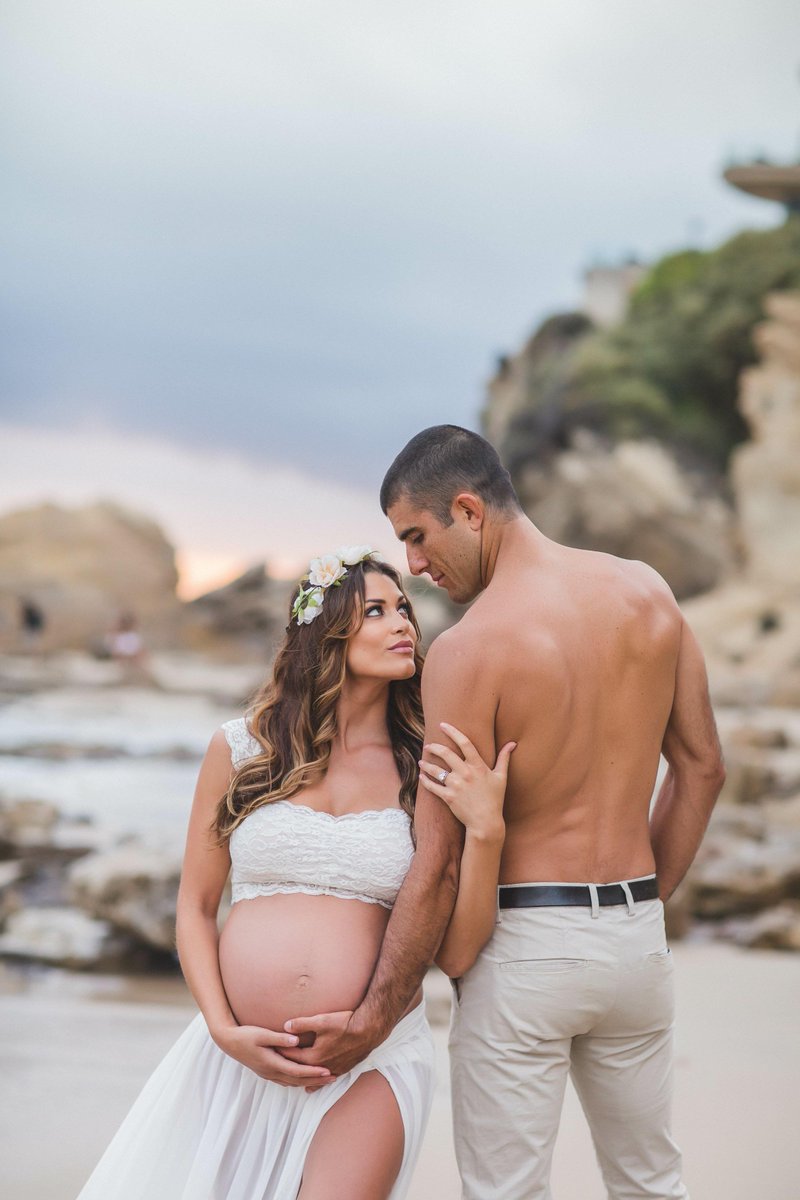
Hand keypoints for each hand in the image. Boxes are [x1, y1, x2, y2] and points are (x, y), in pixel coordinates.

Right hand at [213, 1023, 333, 1087]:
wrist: (228, 1042)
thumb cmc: (245, 1035)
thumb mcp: (261, 1034)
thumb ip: (279, 1038)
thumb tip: (296, 1040)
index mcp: (271, 1063)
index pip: (297, 1071)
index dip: (313, 1072)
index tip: (328, 1071)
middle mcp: (271, 1072)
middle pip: (298, 1080)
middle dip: (316, 1080)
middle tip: (334, 1078)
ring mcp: (268, 1074)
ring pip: (292, 1083)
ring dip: (309, 1082)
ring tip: (324, 1080)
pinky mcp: (266, 1072)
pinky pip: (286, 1081)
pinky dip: (298, 1082)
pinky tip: (305, 1080)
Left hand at [281, 1008, 381, 1077]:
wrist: (369, 1030)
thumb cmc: (345, 1023)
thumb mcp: (321, 1020)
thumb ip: (302, 1024)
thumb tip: (285, 1026)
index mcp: (314, 1056)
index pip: (292, 1056)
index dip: (282, 1052)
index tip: (272, 1049)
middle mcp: (322, 1067)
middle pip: (301, 1068)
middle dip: (289, 1065)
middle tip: (277, 1062)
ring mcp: (334, 1069)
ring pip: (314, 1077)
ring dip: (303, 1076)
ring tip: (293, 1079)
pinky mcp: (344, 1068)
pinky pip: (327, 1078)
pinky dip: (318, 1081)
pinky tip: (316, 1084)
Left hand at [419, 722, 515, 840]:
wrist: (486, 822)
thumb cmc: (495, 799)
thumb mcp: (502, 777)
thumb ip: (504, 758)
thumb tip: (512, 743)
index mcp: (478, 766)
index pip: (464, 743)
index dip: (452, 732)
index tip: (442, 725)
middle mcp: (465, 773)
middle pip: (445, 753)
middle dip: (434, 747)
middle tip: (428, 746)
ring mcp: (456, 785)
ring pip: (436, 770)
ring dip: (426, 764)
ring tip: (422, 761)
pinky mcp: (448, 797)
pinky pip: (432, 786)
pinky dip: (425, 781)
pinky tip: (421, 777)